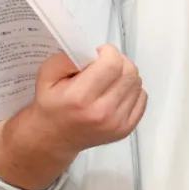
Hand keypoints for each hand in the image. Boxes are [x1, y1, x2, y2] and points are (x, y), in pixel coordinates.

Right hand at [27, 45, 146, 158]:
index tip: (97, 54)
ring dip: (125, 75)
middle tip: (104, 64)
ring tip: (109, 79)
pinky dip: (131, 90)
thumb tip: (92, 53)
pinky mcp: (126, 129)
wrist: (54, 137)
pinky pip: (142, 98)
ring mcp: (117, 123)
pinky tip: (116, 92)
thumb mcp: (46, 75)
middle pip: (129, 72)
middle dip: (119, 61)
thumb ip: (66, 58)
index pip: (112, 64)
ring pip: (137, 83)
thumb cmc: (50, 103)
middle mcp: (102, 112)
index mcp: (80, 97)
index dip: (108, 52)